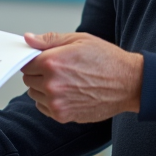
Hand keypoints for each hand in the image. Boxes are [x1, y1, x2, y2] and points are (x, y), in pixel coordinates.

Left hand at [21, 32, 143, 122]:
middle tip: (60, 70)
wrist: (129, 83)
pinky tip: (68, 93)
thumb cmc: (107, 59)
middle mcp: (51, 84)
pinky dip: (51, 102)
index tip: (44, 60)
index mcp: (52, 62)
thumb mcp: (78, 39)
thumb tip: (28, 39)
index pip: (25, 63)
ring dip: (44, 88)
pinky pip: (44, 108)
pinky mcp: (63, 116)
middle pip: (28, 79)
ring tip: (66, 81)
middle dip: (39, 73)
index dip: (35, 60)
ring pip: (35, 94)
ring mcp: (57, 103)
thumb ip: (49, 40)